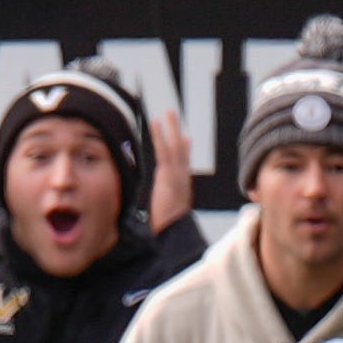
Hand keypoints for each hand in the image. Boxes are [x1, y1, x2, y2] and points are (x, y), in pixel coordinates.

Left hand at [149, 108, 193, 230]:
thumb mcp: (169, 213)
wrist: (172, 231)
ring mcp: (177, 174)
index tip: (186, 138)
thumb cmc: (168, 227)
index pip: (185, 164)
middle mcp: (182, 177)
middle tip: (173, 115)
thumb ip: (168, 205)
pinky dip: (160, 136)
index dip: (186, 150)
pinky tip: (156, 123)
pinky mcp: (168, 174)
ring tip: (168, 112)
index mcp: (182, 186)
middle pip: (182, 149)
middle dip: (178, 132)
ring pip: (176, 146)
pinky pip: (164, 150)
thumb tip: (166, 207)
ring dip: (172, 127)